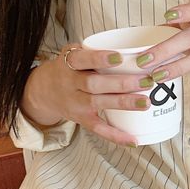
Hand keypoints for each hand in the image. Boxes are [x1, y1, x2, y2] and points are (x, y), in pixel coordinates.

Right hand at [19, 44, 158, 145]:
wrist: (43, 91)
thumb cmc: (70, 68)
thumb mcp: (74, 53)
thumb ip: (95, 50)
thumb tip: (134, 48)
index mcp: (69, 64)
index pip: (81, 59)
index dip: (99, 58)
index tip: (119, 57)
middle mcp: (70, 84)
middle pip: (95, 84)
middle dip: (122, 83)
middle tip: (146, 81)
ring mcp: (76, 103)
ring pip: (99, 103)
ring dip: (124, 103)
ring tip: (146, 102)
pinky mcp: (82, 119)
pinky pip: (99, 129)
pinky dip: (116, 136)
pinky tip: (133, 140)